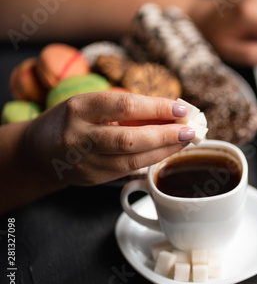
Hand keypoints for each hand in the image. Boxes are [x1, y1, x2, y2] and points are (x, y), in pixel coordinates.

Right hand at [22, 92, 194, 185]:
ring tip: (184, 141)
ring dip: (164, 150)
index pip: (125, 105)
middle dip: (166, 134)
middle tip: (190, 129)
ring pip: (132, 159)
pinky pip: (128, 170)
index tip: (181, 107)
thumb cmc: (73, 120)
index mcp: (79, 108)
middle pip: (130, 138)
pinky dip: (152, 160)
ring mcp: (85, 162)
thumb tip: (172, 112)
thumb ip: (127, 109)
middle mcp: (79, 136)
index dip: (156, 107)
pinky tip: (167, 152)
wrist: (38, 151)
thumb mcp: (92, 105)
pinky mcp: (92, 179)